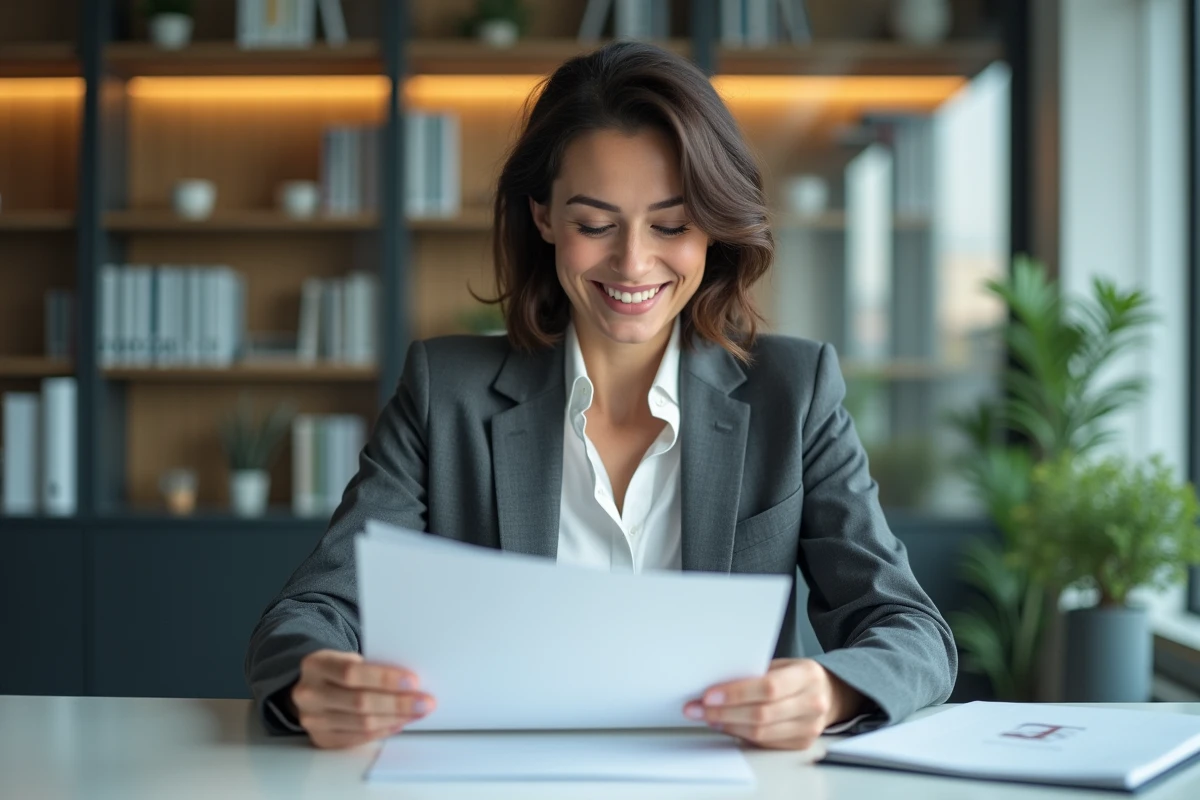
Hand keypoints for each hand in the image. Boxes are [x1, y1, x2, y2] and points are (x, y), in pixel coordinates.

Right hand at [290, 649, 435, 749]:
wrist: (312, 687)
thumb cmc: (338, 670)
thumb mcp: (347, 658)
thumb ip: (372, 666)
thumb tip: (410, 682)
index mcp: (316, 665)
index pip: (351, 673)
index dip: (384, 678)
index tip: (413, 681)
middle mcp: (309, 694)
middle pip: (359, 702)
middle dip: (398, 703)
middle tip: (425, 702)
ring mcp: (312, 720)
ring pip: (362, 723)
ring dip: (396, 719)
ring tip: (417, 713)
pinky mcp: (321, 739)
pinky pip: (359, 738)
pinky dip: (384, 731)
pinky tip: (399, 722)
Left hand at [683, 658, 864, 750]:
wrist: (829, 693)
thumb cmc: (798, 675)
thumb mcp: (783, 664)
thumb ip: (756, 672)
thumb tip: (717, 683)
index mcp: (807, 676)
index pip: (768, 687)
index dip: (736, 693)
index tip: (708, 695)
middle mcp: (812, 704)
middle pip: (761, 714)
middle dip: (724, 712)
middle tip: (697, 708)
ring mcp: (809, 727)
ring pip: (760, 733)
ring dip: (728, 725)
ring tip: (707, 716)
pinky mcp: (801, 743)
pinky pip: (764, 743)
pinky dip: (740, 734)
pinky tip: (725, 725)